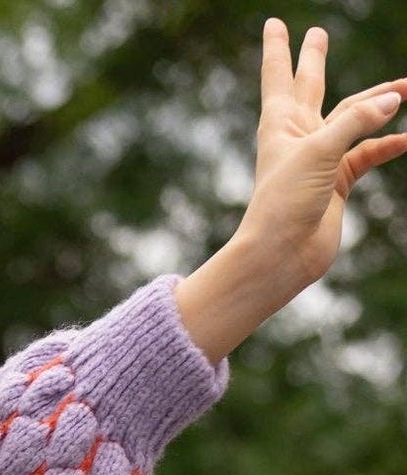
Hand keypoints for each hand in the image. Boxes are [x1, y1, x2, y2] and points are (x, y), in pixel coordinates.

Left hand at [175, 19, 406, 362]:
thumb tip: (392, 100)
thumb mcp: (318, 153)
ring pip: (351, 118)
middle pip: (310, 87)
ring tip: (406, 86)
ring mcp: (318, 159)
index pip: (280, 76)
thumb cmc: (283, 204)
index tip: (274, 24)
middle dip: (313, 61)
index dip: (279, 49)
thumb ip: (355, 122)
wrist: (280, 257)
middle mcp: (298, 137)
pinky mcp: (336, 182)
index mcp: (280, 124)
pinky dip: (387, 145)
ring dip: (376, 102)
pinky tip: (406, 139)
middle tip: (316, 35)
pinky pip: (368, 154)